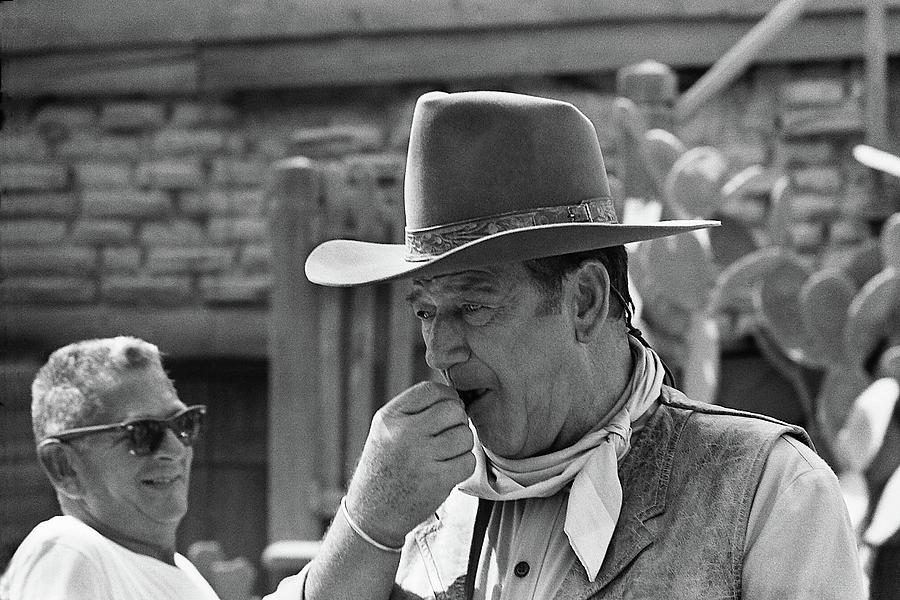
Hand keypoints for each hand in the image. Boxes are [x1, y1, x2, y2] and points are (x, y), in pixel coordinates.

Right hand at [344, 381, 474, 546]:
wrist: (372, 514)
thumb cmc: (385, 467)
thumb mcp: (386, 430)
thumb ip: (414, 410)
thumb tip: (454, 396)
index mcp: (390, 417)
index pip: (433, 390)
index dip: (447, 398)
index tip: (446, 412)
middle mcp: (404, 433)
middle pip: (454, 410)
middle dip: (457, 421)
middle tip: (447, 435)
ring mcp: (421, 457)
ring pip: (465, 435)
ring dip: (461, 444)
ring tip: (445, 454)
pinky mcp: (437, 480)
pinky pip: (468, 460)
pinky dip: (463, 465)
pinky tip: (447, 470)